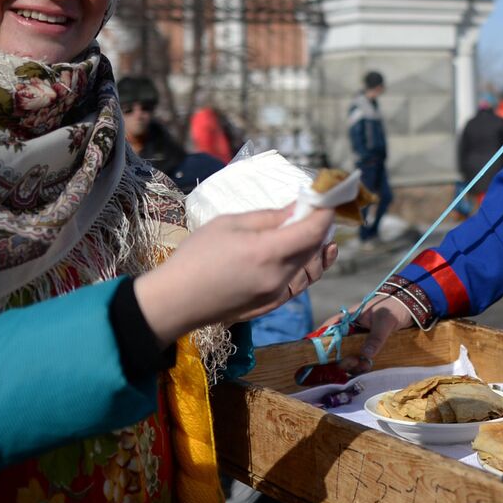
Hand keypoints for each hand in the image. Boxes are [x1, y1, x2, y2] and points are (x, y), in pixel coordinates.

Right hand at [136, 208, 337, 346]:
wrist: (175, 301)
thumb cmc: (196, 256)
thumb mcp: (230, 223)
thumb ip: (268, 217)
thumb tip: (297, 210)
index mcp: (269, 253)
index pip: (314, 231)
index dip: (325, 212)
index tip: (327, 196)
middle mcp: (279, 277)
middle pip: (315, 250)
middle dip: (321, 227)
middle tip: (317, 208)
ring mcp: (276, 296)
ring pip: (308, 268)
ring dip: (314, 247)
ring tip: (311, 230)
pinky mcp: (270, 306)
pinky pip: (296, 282)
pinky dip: (302, 265)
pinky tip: (296, 254)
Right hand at [315, 295, 412, 372]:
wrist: (411, 306)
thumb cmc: (393, 307)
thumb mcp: (385, 321)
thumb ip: (375, 337)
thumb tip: (365, 356)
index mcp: (348, 319)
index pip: (327, 329)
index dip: (318, 342)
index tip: (313, 355)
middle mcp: (350, 330)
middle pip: (336, 347)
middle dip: (340, 359)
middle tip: (351, 363)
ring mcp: (359, 339)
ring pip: (348, 355)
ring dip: (352, 364)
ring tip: (363, 366)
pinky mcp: (368, 346)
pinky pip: (360, 358)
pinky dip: (361, 364)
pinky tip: (366, 367)